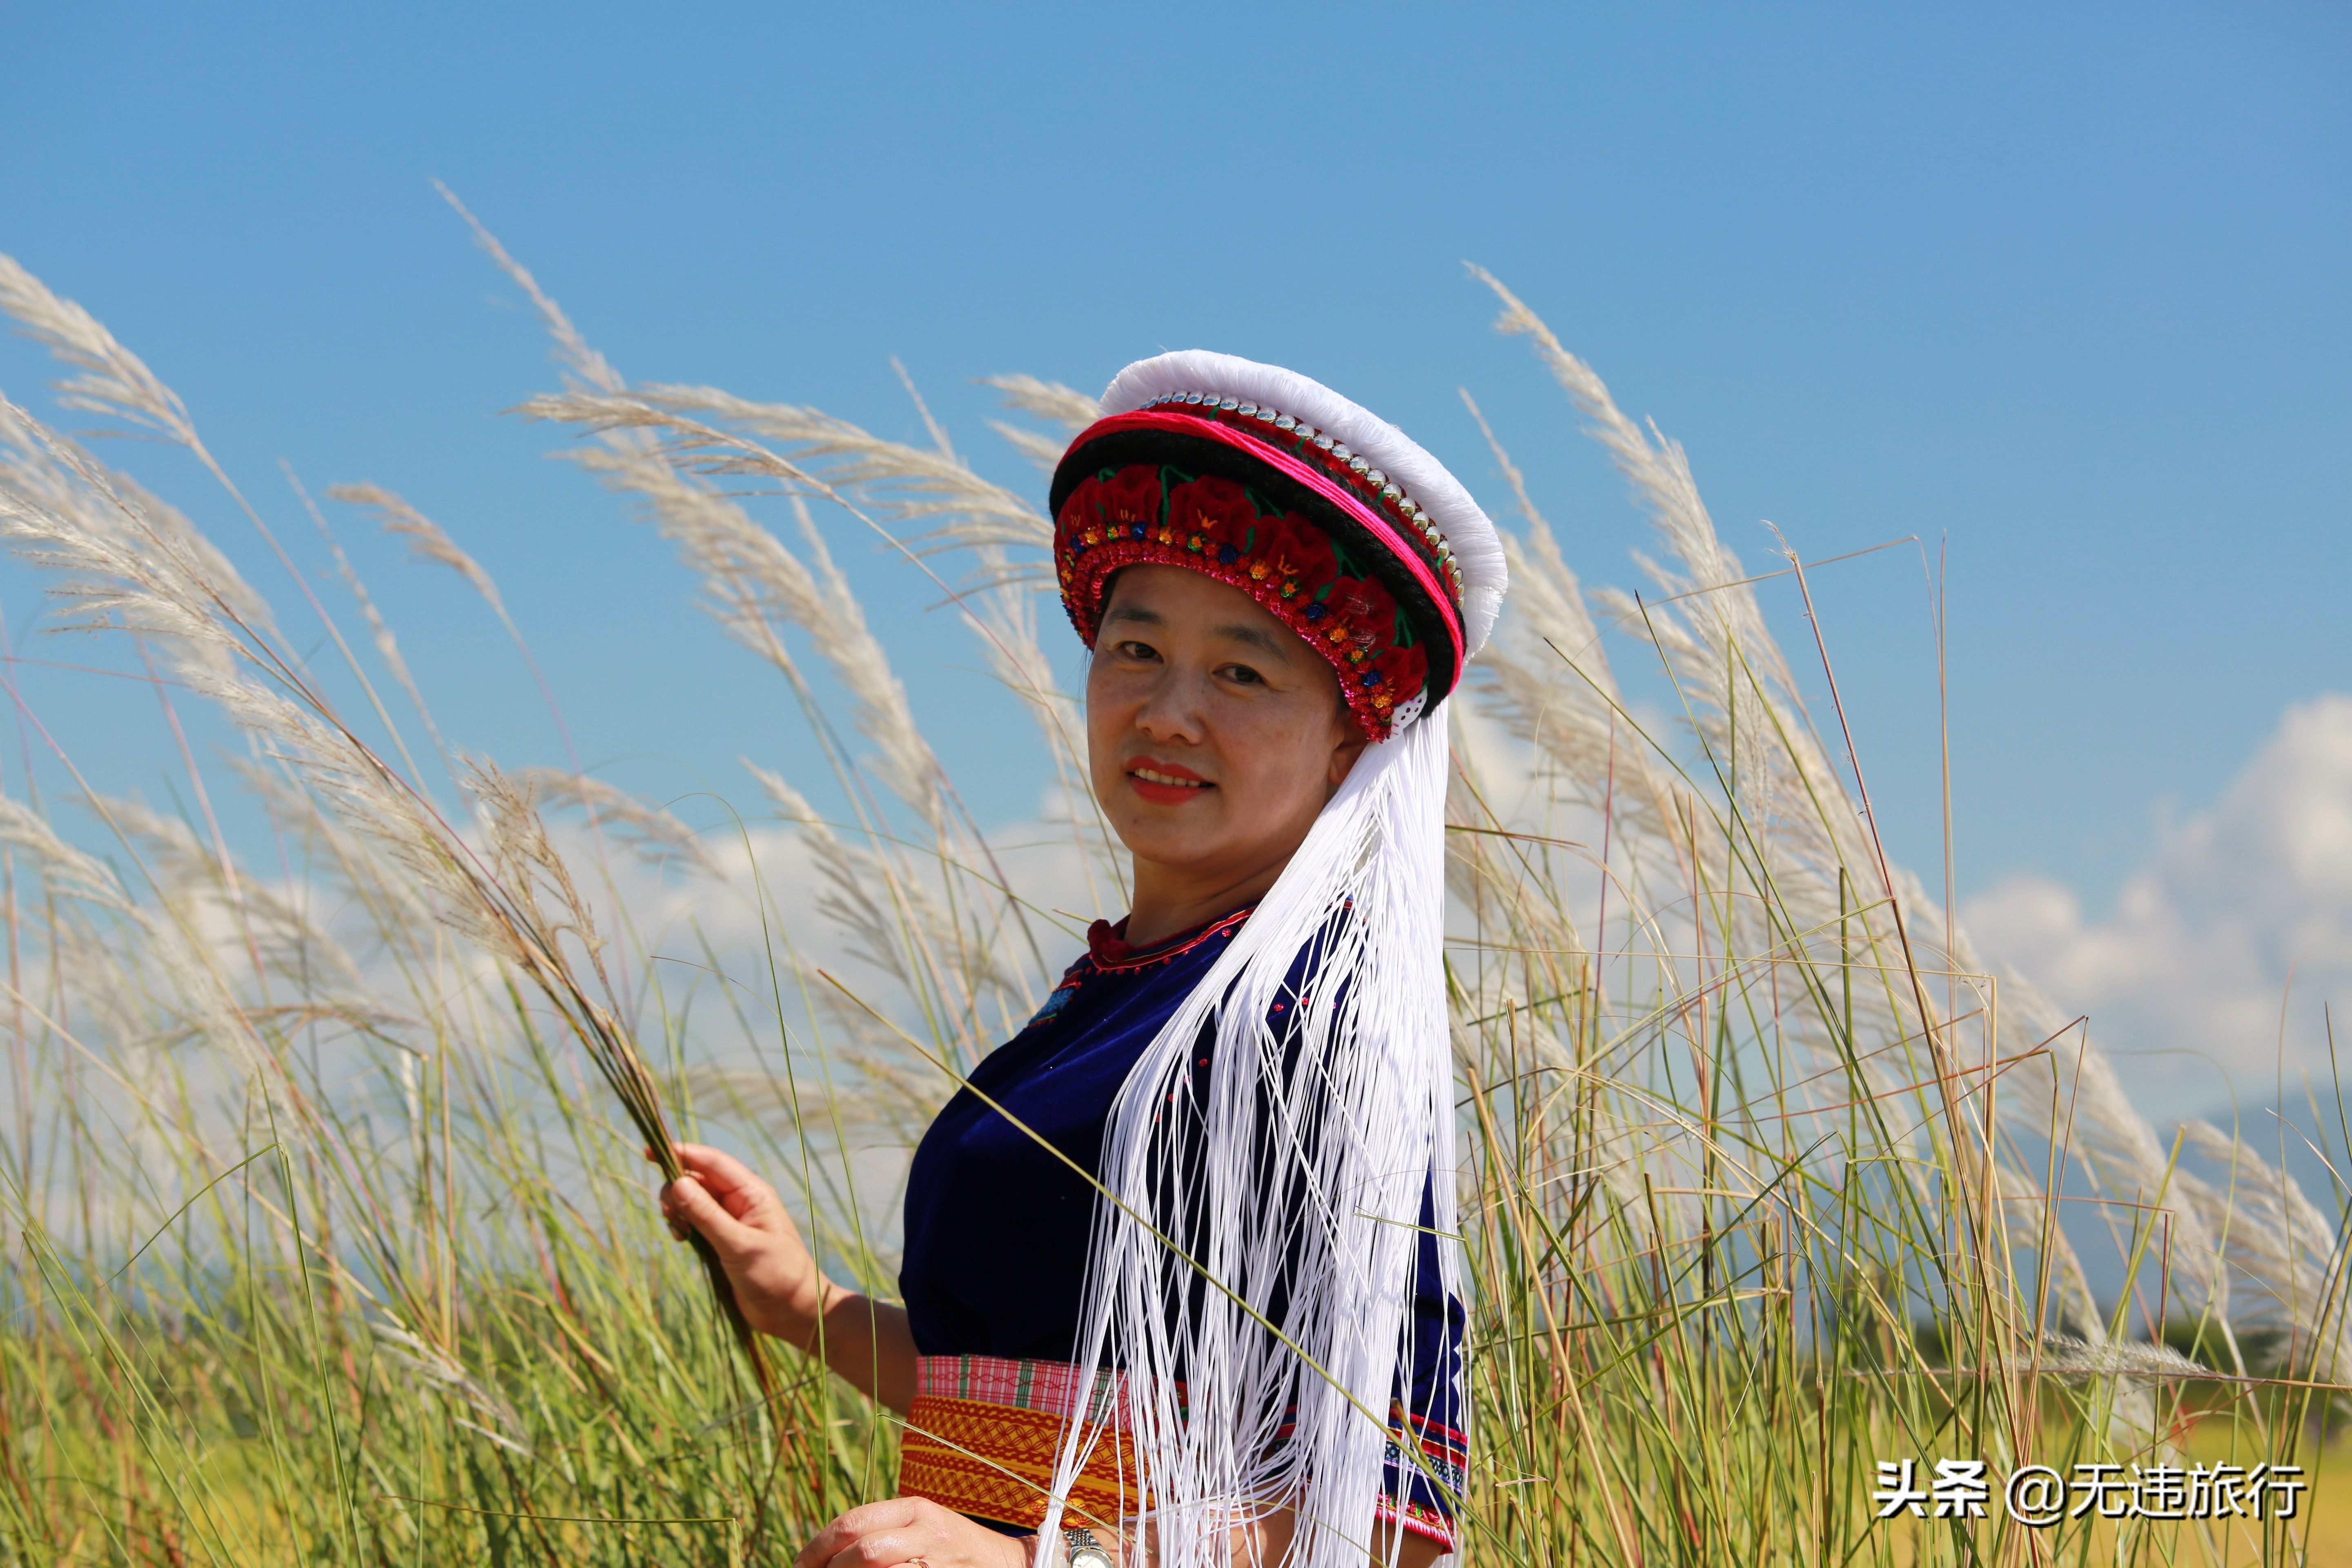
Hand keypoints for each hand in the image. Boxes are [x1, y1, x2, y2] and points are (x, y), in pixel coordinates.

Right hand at [653, 1142, 830, 1341]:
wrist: (792, 1312)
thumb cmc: (777, 1275)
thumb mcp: (740, 1245)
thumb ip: (707, 1216)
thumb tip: (677, 1184)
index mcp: (752, 1193)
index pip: (712, 1162)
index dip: (682, 1153)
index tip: (649, 1151)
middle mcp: (740, 1202)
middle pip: (698, 1178)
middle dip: (676, 1188)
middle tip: (669, 1214)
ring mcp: (730, 1221)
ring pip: (693, 1200)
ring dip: (678, 1209)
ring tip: (678, 1232)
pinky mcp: (721, 1241)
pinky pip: (694, 1221)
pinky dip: (682, 1225)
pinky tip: (681, 1239)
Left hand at [791, 1497, 1032, 1567]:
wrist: (1007, 1562)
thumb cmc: (951, 1548)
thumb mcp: (918, 1527)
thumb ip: (880, 1533)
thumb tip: (825, 1554)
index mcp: (914, 1508)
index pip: (852, 1522)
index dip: (816, 1548)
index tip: (799, 1567)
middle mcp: (926, 1531)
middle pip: (862, 1550)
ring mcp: (936, 1559)